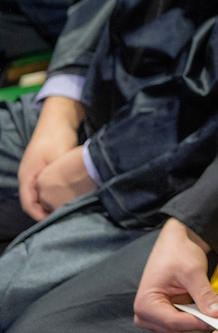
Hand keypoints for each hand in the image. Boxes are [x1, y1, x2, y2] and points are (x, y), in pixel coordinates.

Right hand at [18, 96, 83, 219]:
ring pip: (40, 194)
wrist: (59, 118)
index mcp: (28, 176)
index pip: (29, 204)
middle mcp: (29, 176)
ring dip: (50, 202)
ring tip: (65, 210)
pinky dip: (53, 193)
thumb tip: (67, 194)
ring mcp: (36, 172)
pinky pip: (45, 186)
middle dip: (45, 211)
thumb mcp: (59, 159)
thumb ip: (59, 178)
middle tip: (62, 218)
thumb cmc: (57, 136)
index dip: (40, 215)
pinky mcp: (44, 168)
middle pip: (33, 201)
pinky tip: (66, 196)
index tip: (53, 222)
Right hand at [133, 218, 217, 331]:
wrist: (175, 243)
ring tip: (215, 315)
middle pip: (175, 329)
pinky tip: (208, 313)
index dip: (197, 323)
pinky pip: (181, 324)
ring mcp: (154, 317)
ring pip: (179, 330)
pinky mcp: (165, 315)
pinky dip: (195, 320)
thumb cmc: (178, 252)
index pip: (173, 322)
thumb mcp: (193, 271)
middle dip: (198, 325)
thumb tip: (217, 313)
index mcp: (145, 304)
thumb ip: (204, 294)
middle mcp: (144, 315)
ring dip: (197, 323)